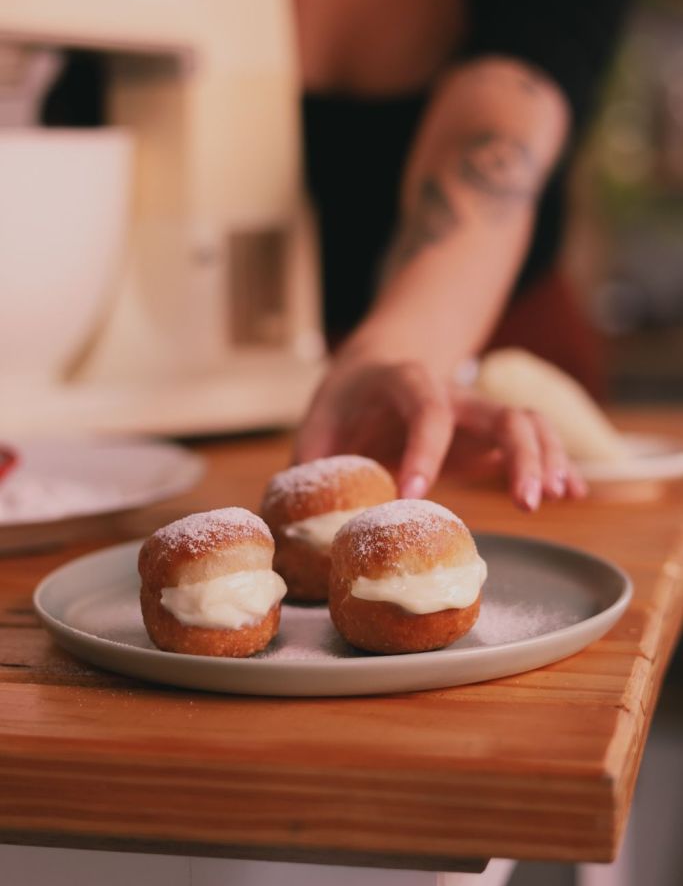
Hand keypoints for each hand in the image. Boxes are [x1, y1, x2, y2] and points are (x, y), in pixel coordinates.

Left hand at [294, 353, 585, 510]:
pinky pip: (533, 440)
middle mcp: (449, 392)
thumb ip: (312, 465)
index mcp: (403, 381)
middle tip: (527, 501)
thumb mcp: (318, 422)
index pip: (424, 408)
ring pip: (527, 421)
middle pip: (498, 411)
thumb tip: (299, 522)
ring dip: (547, 457)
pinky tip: (572, 493)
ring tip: (555, 497)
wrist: (378, 363)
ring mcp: (475, 411)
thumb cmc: (346, 400)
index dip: (424, 449)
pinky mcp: (488, 432)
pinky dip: (556, 463)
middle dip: (520, 453)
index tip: (414, 493)